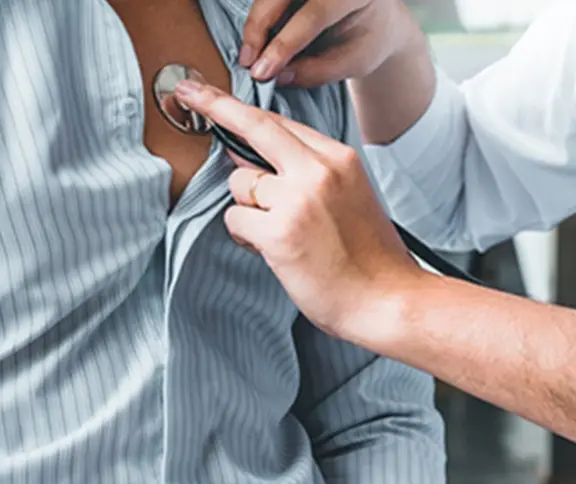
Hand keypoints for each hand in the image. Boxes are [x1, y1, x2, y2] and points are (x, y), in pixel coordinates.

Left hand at [175, 81, 426, 339]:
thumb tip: (249, 160)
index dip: (237, 107)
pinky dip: (247, 238)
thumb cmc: (368, 258)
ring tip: (281, 236)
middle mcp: (319, 171)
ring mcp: (298, 200)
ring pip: (240, 185)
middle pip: (253, 128)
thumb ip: (307, 172)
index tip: (207, 91)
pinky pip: (236, 220)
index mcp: (340, 159)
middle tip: (188, 94)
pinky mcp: (280, 233)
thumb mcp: (350, 197)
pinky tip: (275, 253)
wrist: (388, 300)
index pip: (279, 122)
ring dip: (249, 210)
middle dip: (214, 107)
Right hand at [239, 0, 424, 86]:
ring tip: (249, 57)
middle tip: (248, 63)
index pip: (315, 14)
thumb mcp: (354, 62)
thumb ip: (318, 71)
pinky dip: (259, 19)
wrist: (376, 18)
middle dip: (259, 28)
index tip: (263, 71)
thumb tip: (279, 76)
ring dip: (255, 24)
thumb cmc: (368, 40)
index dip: (285, 44)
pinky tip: (256, 44)